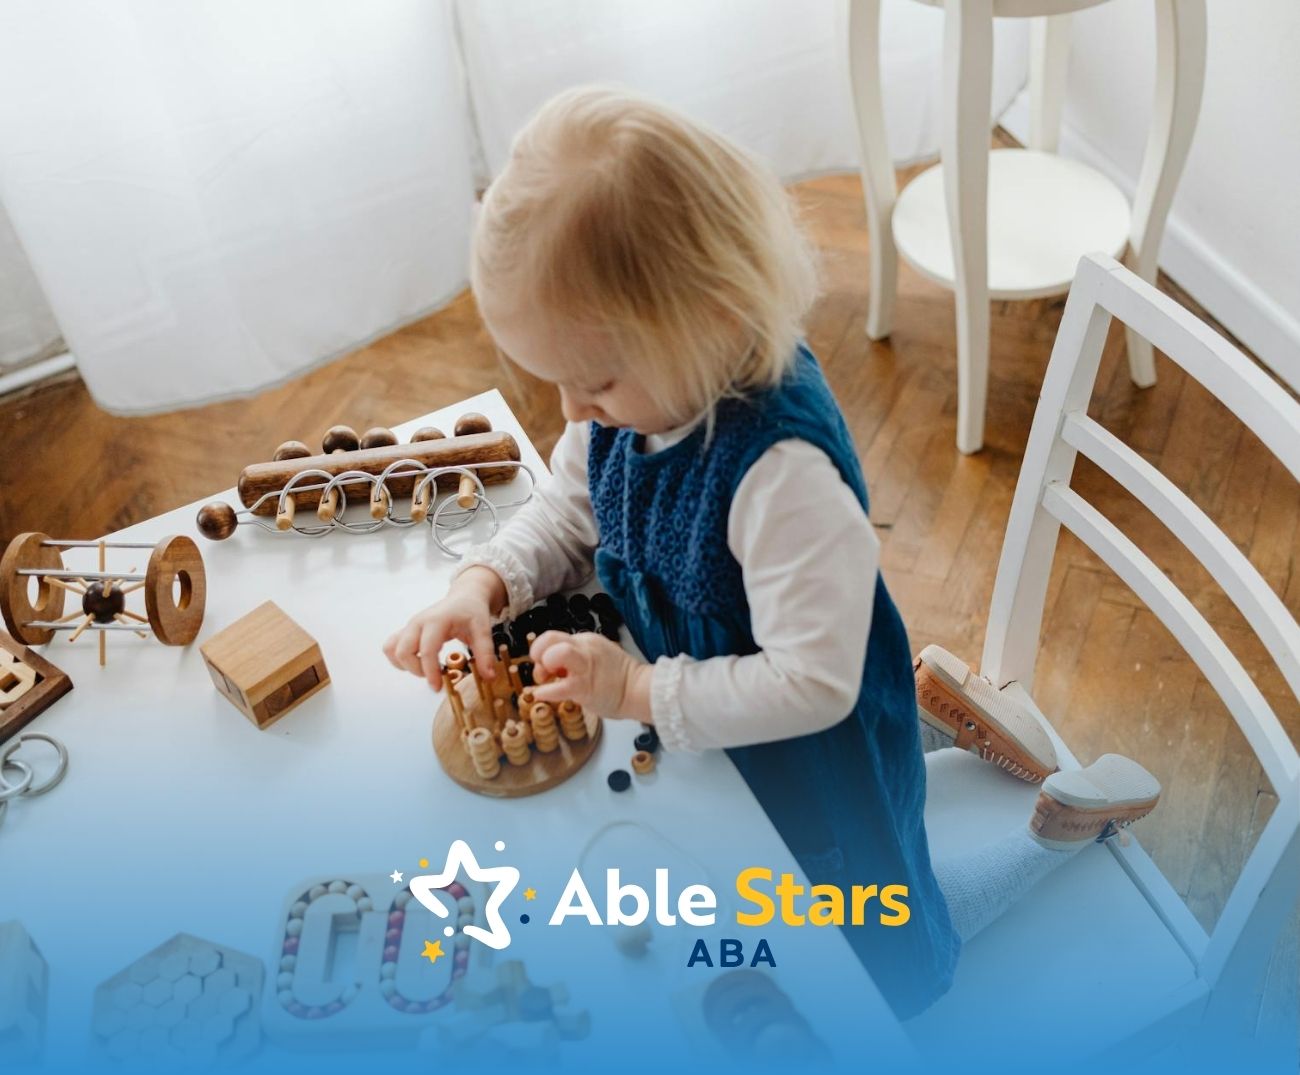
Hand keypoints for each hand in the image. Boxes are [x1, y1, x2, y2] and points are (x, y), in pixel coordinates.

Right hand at [383, 566, 505, 689]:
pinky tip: (417, 662)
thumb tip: (489, 677)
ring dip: (405, 665)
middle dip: (416, 670)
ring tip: (425, 668)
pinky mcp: (407, 630)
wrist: (465, 596)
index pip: (427, 650)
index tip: (438, 687)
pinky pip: (391, 646)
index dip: (430, 672)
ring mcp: (410, 625)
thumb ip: (485, 654)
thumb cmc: (472, 612)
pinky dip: (399, 658)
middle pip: (403, 651)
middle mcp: (418, 622)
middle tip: (435, 676)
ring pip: (392, 649)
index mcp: (437, 621)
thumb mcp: (483, 630)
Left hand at [529, 630, 651, 720]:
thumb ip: (576, 657)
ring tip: (545, 680)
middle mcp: (584, 648)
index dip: (541, 649)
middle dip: (537, 653)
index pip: (553, 637)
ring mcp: (585, 666)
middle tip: (543, 671)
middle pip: (549, 638)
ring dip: (542, 667)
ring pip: (555, 654)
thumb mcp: (596, 656)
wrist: (640, 690)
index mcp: (585, 641)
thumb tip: (553, 668)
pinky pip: (557, 687)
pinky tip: (542, 695)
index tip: (544, 664)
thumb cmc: (618, 678)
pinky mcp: (585, 687)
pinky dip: (544, 692)